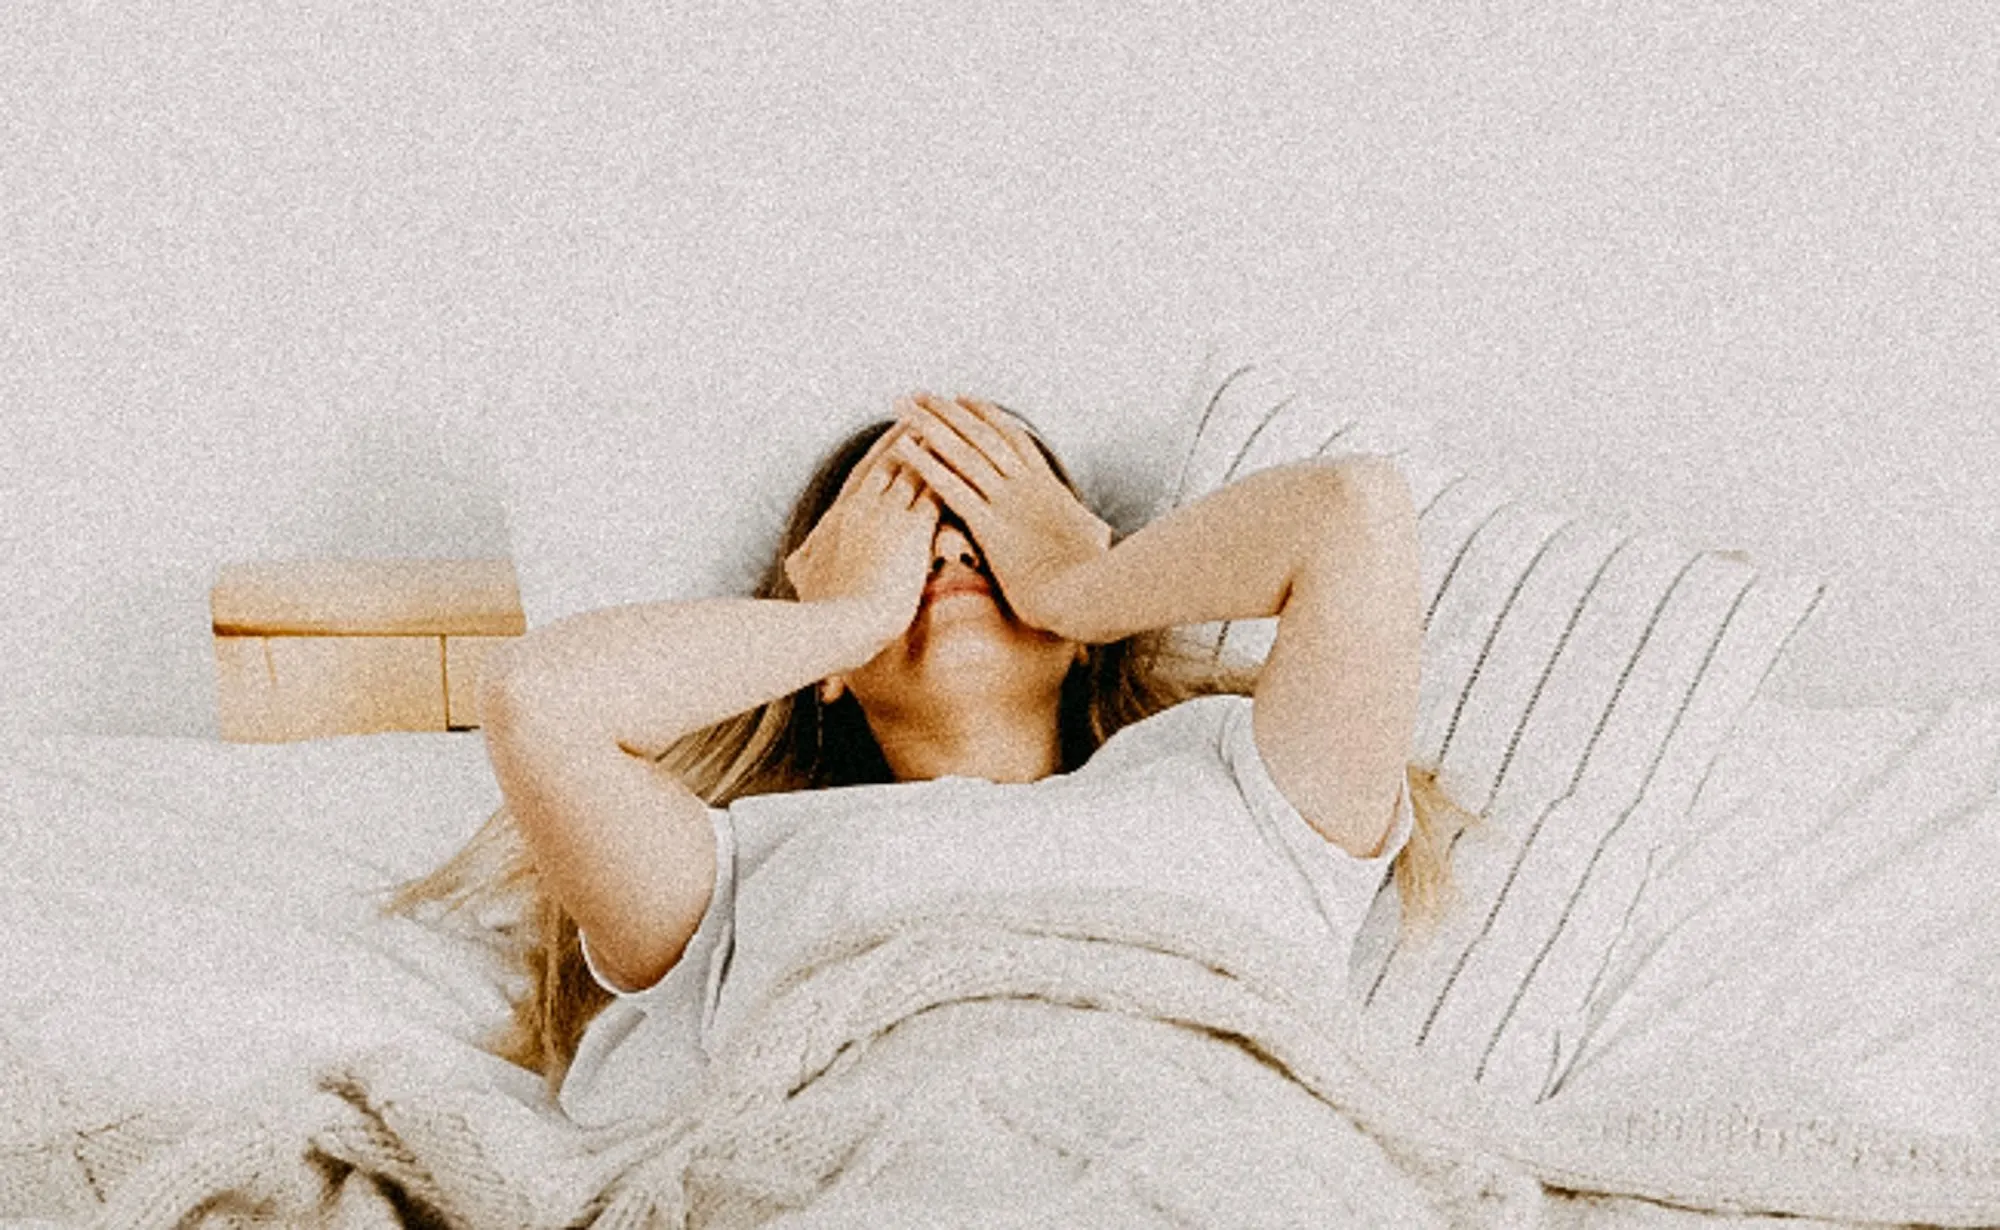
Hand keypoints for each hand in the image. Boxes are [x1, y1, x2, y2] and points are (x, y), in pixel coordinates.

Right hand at [784, 420, 940, 648]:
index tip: (898, 431)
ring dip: (935, 447)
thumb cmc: (823, 607)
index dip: (884, 450)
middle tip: (931, 412)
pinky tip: (968, 464)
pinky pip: (935, 494)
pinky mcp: (912, 532)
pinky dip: (950, 475)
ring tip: (954, 427)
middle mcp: (863, 507)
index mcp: (840, 515)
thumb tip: (794, 560)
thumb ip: (805, 562)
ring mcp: (887, 516)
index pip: (865, 472)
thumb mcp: (805, 578)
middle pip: (893, 460)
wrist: (838, 623)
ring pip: (916, 470)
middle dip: (913, 435)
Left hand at [888, 393, 1111, 636]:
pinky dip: (926, 464)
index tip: (963, 399)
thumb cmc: (1091, 580)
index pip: (1012, 439)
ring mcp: (1007, 503)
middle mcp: (1025, 486)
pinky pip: (951, 488)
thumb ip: (1087, 530)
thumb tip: (1098, 532)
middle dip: (948, 412)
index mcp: (1048, 486)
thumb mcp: (1093, 543)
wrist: (1086, 597)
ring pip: (962, 452)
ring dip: (930, 425)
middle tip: (921, 395)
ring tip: (904, 406)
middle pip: (980, 436)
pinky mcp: (990, 526)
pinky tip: (904, 447)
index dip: (986, 416)